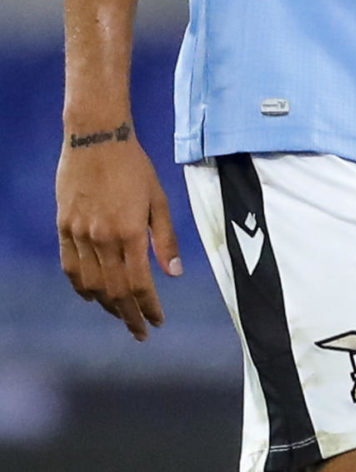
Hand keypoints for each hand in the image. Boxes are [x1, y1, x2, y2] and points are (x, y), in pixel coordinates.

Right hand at [57, 126, 182, 340]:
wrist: (97, 140)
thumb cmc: (135, 167)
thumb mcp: (160, 200)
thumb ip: (165, 239)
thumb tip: (175, 273)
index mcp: (129, 232)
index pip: (139, 284)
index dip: (148, 307)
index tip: (157, 322)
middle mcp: (102, 238)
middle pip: (114, 290)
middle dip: (128, 315)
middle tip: (141, 331)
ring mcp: (79, 234)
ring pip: (90, 284)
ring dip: (106, 305)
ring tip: (121, 316)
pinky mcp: (63, 228)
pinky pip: (70, 267)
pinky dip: (81, 287)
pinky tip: (93, 297)